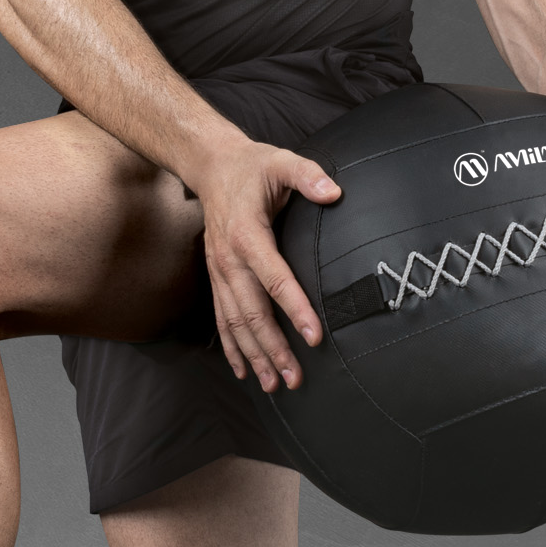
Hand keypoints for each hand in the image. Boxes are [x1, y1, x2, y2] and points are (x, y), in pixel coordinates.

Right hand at [192, 141, 342, 393]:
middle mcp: (229, 260)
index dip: (296, 309)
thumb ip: (308, 175)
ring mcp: (219, 271)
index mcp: (248, 235)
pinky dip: (232, 348)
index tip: (314, 336)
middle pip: (252, 312)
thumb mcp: (282, 161)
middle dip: (273, 348)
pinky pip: (221, 318)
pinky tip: (244, 371)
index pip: (275, 278)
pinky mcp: (217, 277)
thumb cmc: (252, 166)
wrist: (210, 167)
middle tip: (295, 377)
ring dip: (254, 355)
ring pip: (235, 322)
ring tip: (273, 385)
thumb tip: (334, 192)